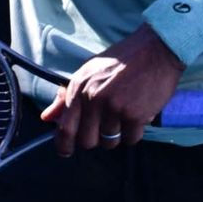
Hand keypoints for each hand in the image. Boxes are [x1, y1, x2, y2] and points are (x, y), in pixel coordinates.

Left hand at [40, 24, 184, 157]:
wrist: (155, 50)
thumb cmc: (122, 60)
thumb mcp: (89, 71)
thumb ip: (66, 96)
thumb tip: (46, 117)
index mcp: (79, 86)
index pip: (64, 127)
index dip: (63, 145)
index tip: (66, 151)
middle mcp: (93, 98)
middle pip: (87, 141)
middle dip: (97, 138)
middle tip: (108, 123)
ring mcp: (114, 108)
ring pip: (110, 142)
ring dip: (118, 133)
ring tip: (125, 111)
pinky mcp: (134, 115)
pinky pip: (131, 139)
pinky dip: (135, 131)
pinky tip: (138, 111)